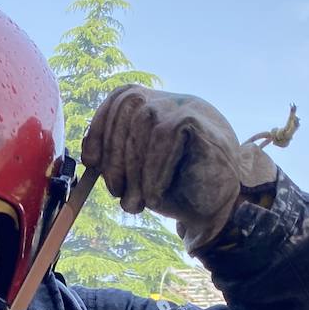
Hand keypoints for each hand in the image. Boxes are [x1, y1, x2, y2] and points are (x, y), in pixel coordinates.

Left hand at [81, 85, 275, 250]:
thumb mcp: (138, 173)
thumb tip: (88, 157)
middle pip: (127, 108)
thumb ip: (117, 156)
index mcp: (154, 107)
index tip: (91, 162)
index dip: (100, 128)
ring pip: (144, 123)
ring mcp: (186, 106)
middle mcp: (169, 100)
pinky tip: (156, 196)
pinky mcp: (199, 120)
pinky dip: (154, 170)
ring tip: (139, 203)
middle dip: (114, 157)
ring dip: (135, 171)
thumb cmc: (177, 191)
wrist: (219, 209)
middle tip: (118, 194)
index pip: (119, 100)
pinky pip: (165, 135)